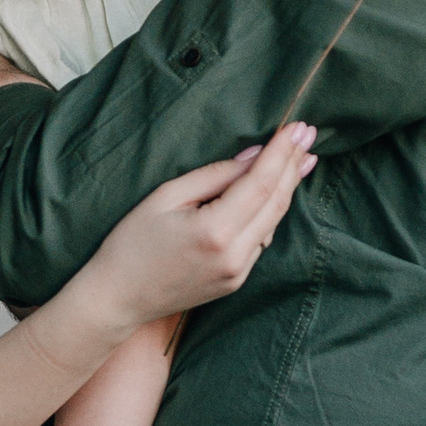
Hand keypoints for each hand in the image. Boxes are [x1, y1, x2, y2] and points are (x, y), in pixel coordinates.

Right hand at [73, 128, 316, 330]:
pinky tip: (276, 191)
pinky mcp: (235, 282)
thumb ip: (214, 176)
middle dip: (294, 164)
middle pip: (276, 201)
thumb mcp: (166, 197)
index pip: (261, 182)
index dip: (282, 152)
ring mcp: (237, 273)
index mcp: (214, 231)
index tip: (298, 125)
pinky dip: (271, 211)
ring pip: (273, 221)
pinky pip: (261, 240)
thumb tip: (254, 157)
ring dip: (288, 187)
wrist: (117, 299)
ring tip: (302, 157)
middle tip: (309, 133)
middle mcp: (234, 255)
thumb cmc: (131, 243)